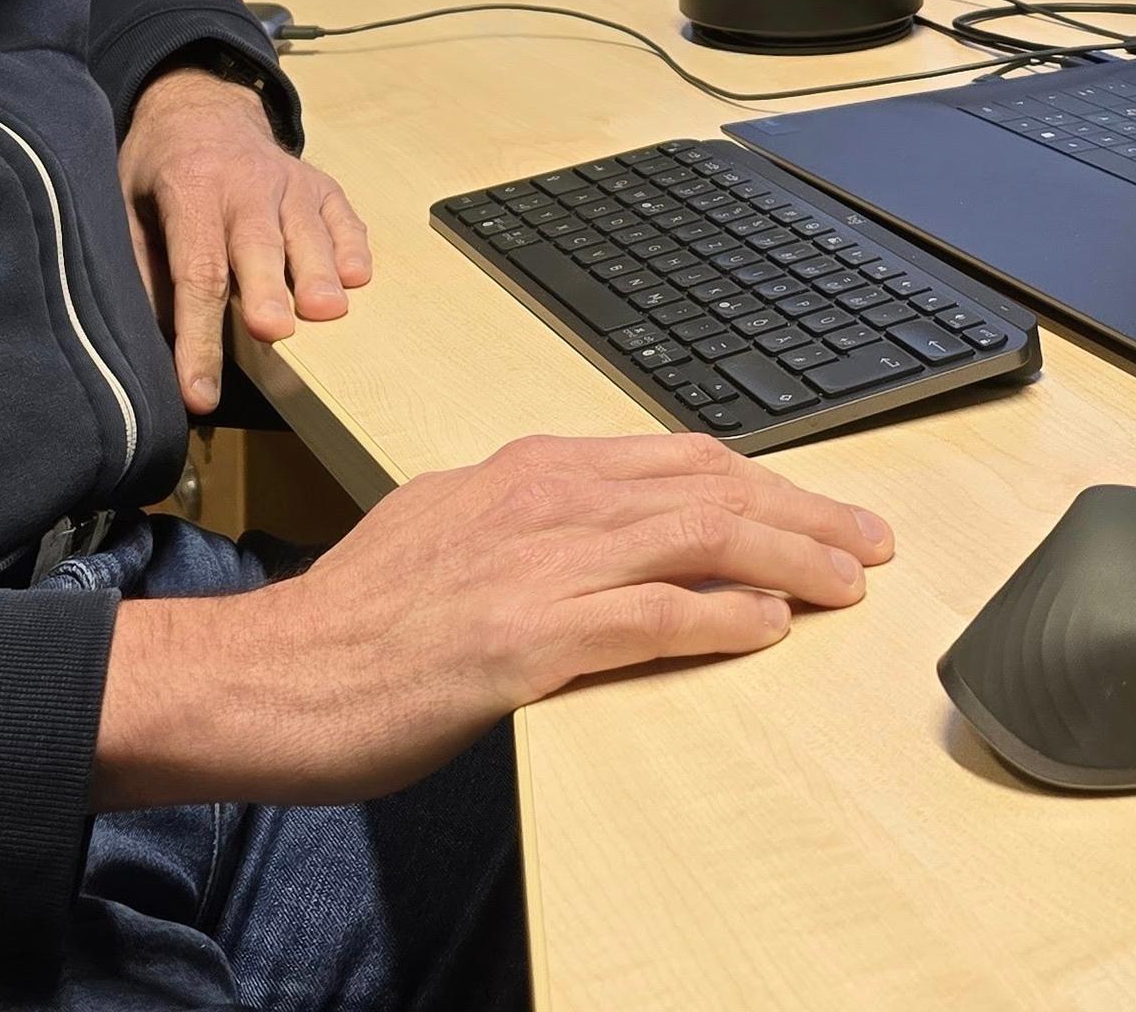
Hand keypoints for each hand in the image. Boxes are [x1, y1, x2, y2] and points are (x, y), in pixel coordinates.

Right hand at [92, 432, 893, 805]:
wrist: (266, 675)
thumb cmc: (353, 622)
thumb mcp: (447, 531)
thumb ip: (528, 525)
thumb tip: (599, 538)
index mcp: (528, 471)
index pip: (676, 460)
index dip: (760, 482)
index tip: (815, 508)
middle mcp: (543, 498)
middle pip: (708, 486)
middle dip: (803, 511)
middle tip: (869, 541)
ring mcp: (537, 565)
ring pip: (698, 536)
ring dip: (790, 556)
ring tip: (849, 581)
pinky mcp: (526, 639)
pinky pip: (650, 617)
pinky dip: (719, 617)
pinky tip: (767, 626)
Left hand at [120, 67, 373, 412]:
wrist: (202, 107)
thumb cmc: (162, 168)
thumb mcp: (127, 206)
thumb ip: (142, 267)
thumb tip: (152, 343)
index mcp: (189, 189)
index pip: (196, 271)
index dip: (197, 335)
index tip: (199, 391)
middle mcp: (244, 183)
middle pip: (258, 247)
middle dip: (267, 290)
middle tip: (273, 331)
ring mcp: (289, 181)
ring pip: (308, 232)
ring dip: (319, 272)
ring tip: (329, 312)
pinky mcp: (320, 185)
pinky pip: (342, 217)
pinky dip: (352, 246)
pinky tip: (357, 276)